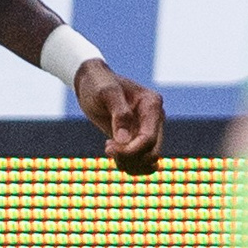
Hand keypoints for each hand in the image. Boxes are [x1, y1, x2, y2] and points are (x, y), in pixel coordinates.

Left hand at [76, 61, 163, 175]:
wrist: (92, 82)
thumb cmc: (98, 84)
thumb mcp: (106, 93)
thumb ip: (119, 114)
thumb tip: (124, 140)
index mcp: (152, 104)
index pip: (149, 139)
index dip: (130, 151)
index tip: (107, 148)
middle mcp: (155, 118)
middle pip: (152, 153)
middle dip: (129, 158)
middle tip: (107, 148)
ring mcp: (149, 129)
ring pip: (149, 161)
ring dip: (129, 164)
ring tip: (109, 149)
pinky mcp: (140, 138)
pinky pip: (143, 161)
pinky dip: (130, 164)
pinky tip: (114, 152)